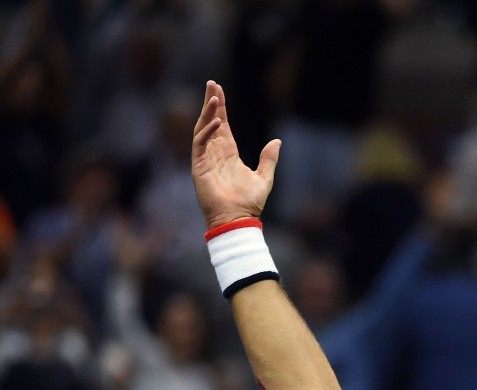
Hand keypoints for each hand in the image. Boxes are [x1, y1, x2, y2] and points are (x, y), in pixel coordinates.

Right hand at [191, 81, 280, 228]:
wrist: (238, 219)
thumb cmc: (249, 203)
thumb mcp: (264, 177)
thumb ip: (269, 159)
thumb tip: (277, 141)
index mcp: (229, 154)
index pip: (223, 125)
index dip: (222, 108)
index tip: (220, 90)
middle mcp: (215, 153)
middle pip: (211, 121)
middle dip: (211, 102)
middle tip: (212, 83)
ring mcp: (205, 159)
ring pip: (203, 129)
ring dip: (208, 112)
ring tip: (215, 96)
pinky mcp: (199, 166)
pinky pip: (200, 143)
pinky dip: (207, 131)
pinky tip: (218, 121)